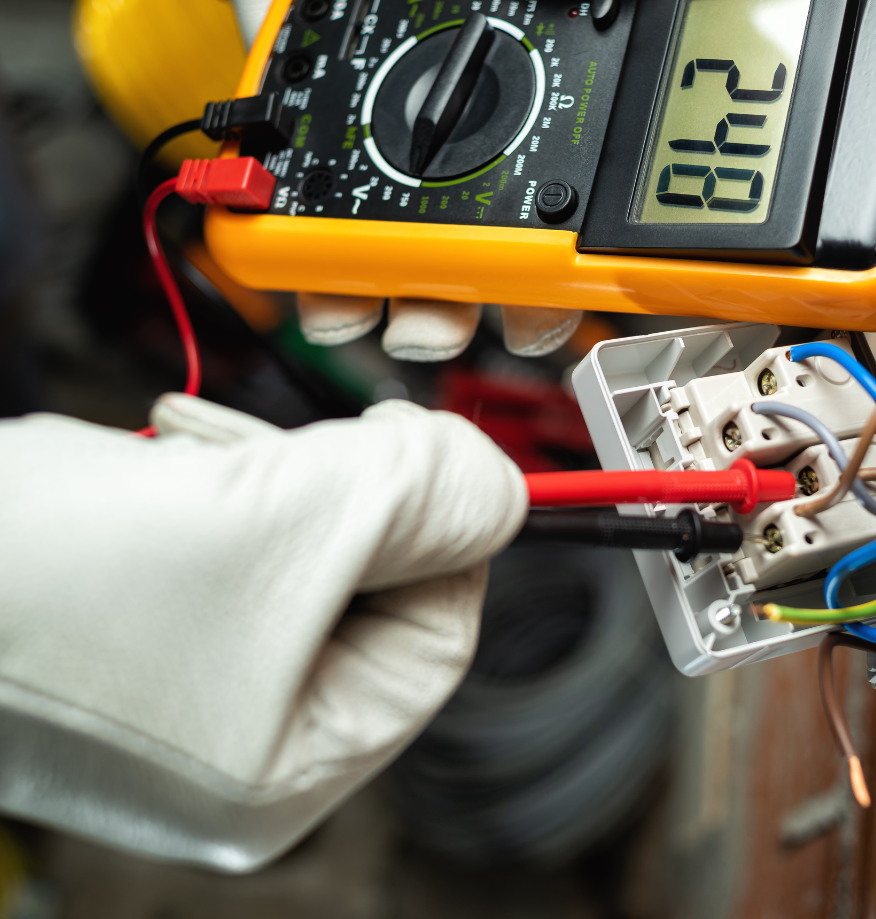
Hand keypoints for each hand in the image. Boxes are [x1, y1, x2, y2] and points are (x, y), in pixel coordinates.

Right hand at [0, 395, 525, 868]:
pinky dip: (197, 488)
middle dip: (336, 495)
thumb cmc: (36, 582)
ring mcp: (171, 693)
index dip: (448, 536)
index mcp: (285, 768)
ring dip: (257, 478)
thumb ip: (421, 495)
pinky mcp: (122, 634)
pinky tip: (145, 466)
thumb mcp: (284, 518)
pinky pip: (212, 549)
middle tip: (298, 440)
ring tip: (183, 451)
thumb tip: (498, 487)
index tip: (427, 454)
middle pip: (360, 592)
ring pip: (285, 555)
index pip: (434, 640)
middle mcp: (231, 747)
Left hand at [138, 0, 638, 360]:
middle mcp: (479, 161)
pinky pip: (339, 271)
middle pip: (520, 261)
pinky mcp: (336, 200)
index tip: (608, 271)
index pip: (589, 179)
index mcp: (532, 100)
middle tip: (521, 321)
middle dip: (522, 307)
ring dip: (431, 321)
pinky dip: (335, 299)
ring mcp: (408, 189)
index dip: (606, 237)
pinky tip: (332, 297)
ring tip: (410, 322)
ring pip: (435, 286)